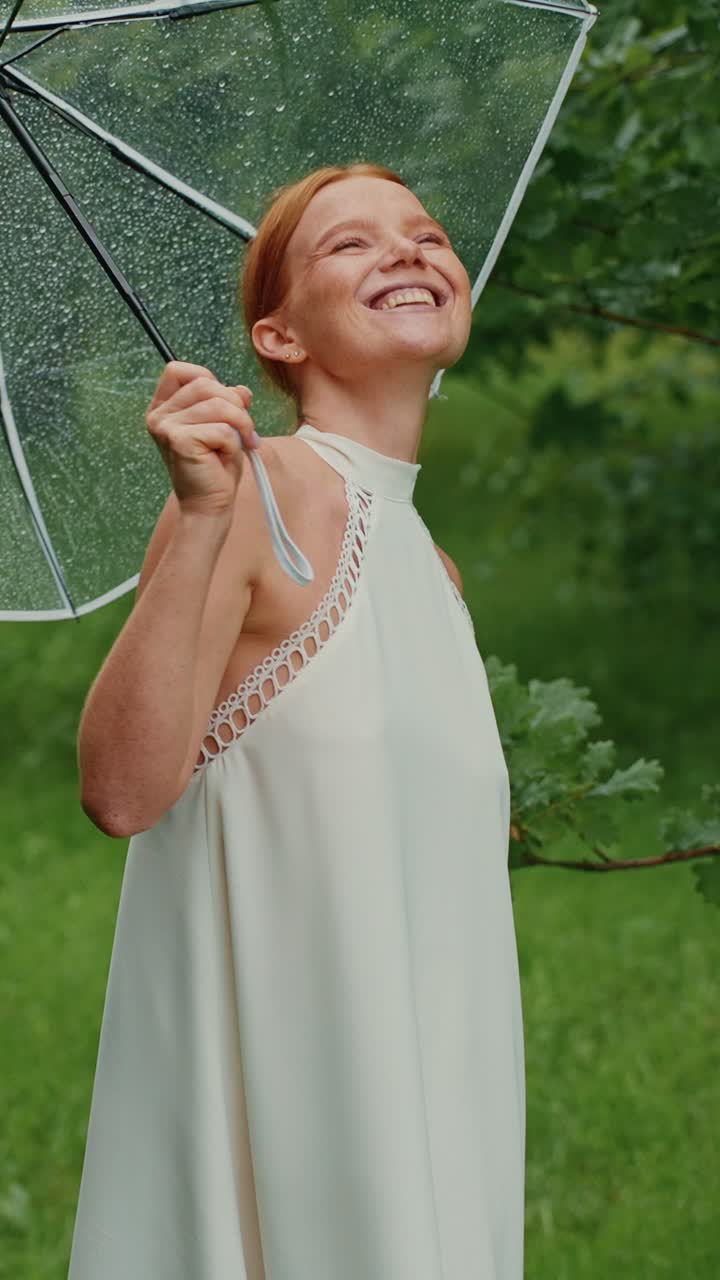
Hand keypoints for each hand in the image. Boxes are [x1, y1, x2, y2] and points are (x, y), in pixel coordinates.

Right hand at [144, 361, 259, 518]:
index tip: (225, 403)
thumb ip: (229, 402)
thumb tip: (242, 390)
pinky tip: (227, 456)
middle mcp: (158, 415)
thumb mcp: (225, 425)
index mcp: (163, 407)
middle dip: (234, 404)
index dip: (208, 379)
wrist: (209, 505)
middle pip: (204, 384)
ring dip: (240, 423)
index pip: (178, 370)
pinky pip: (220, 428)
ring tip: (244, 442)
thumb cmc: (215, 466)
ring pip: (217, 404)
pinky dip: (234, 442)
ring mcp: (165, 427)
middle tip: (245, 430)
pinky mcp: (178, 440)